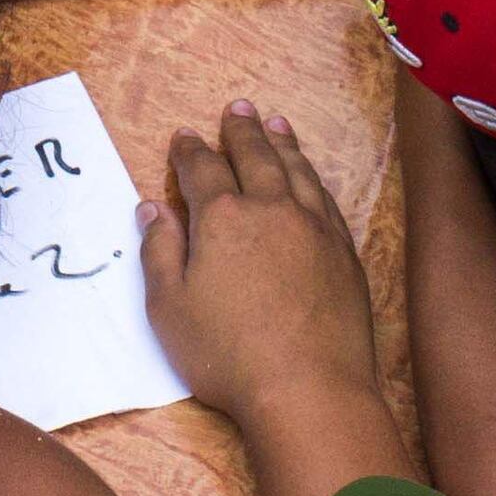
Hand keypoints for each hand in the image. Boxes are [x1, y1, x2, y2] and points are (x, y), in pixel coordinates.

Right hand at [143, 104, 383, 420]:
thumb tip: (151, 210)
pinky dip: (313, 178)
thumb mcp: (169, 309)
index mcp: (222, 219)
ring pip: (297, 171)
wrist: (308, 387)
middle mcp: (271, 210)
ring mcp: (314, 228)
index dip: (189, 151)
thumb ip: (159, 252)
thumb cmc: (227, 354)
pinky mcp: (343, 252)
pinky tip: (310, 177)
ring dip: (283, 144)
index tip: (184, 138)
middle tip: (237, 108)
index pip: (201, 170)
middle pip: (255, 156)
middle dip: (241, 131)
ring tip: (276, 124)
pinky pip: (326, 199)